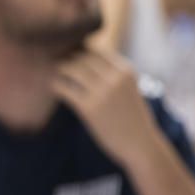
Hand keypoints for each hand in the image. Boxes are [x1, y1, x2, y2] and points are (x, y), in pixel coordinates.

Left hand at [51, 49, 161, 168]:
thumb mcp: (129, 88)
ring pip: (72, 69)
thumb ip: (113, 74)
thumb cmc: (132, 118)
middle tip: (56, 62)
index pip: (97, 50)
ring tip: (54, 74)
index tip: (69, 54)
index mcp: (126, 70)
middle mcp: (115, 78)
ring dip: (60, 69)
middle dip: (67, 58)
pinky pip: (65, 89)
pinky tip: (53, 88)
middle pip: (82, 57)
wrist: (140, 144)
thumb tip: (89, 61)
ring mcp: (102, 92)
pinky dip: (56, 86)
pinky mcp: (89, 108)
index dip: (80, 50)